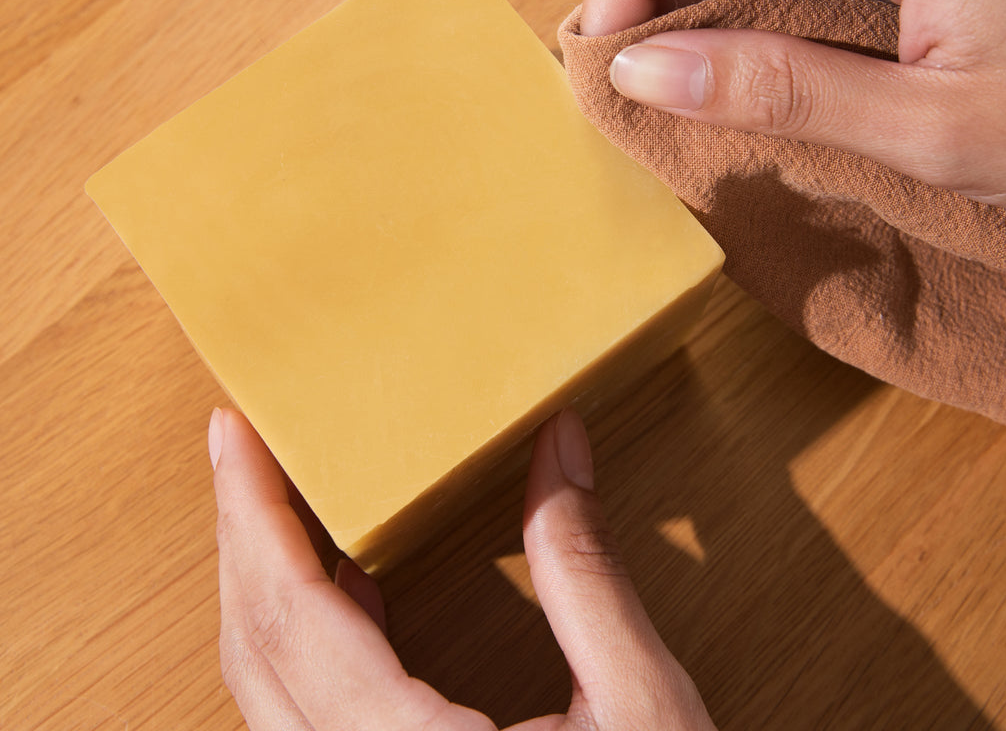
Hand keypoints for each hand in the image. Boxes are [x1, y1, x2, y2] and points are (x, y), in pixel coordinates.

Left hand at [209, 406, 716, 729]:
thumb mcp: (640, 706)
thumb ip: (584, 568)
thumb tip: (561, 445)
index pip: (290, 616)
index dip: (253, 513)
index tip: (236, 431)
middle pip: (255, 644)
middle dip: (243, 528)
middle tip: (248, 438)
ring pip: (265, 682)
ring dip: (264, 576)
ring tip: (284, 491)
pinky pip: (302, 709)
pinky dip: (305, 628)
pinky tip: (347, 580)